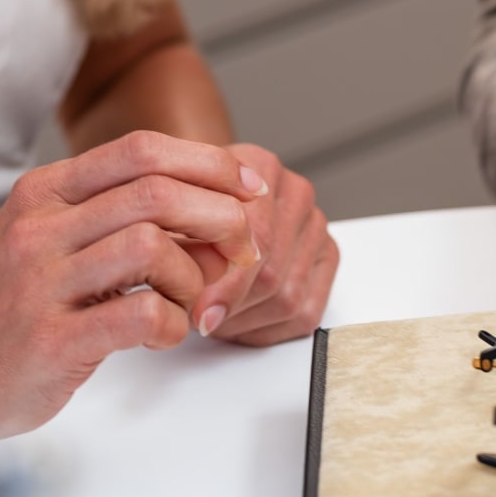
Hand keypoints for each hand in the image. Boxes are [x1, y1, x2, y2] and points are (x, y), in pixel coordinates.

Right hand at [0, 130, 264, 435]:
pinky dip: (171, 324)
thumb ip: (111, 215)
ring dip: (194, 277)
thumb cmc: (7, 304)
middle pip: (155, 193)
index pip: (140, 150)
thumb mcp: (47, 237)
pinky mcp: (51, 339)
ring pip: (151, 248)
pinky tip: (164, 333)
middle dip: (219, 218)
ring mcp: (41, 283)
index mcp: (44, 192)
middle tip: (240, 249)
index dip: (207, 163)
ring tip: (192, 302)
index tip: (246, 188)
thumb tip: (206, 206)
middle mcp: (40, 228)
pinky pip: (137, 315)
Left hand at [191, 144, 337, 345]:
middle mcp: (295, 192)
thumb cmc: (185, 202)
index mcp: (261, 167)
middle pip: (272, 274)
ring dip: (245, 321)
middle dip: (231, 308)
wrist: (202, 192)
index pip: (257, 238)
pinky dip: (266, 329)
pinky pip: (304, 313)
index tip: (198, 312)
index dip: (225, 285)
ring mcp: (315, 225)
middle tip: (198, 320)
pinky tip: (238, 322)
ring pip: (289, 299)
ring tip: (212, 319)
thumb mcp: (169, 210)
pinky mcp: (326, 257)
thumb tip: (185, 294)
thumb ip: (177, 242)